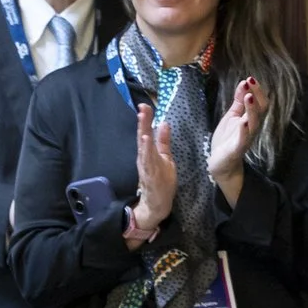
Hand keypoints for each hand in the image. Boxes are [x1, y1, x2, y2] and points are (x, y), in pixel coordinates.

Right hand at [127, 105, 175, 242]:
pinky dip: (146, 152)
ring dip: (144, 136)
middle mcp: (145, 157)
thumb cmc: (161, 180)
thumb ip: (163, 141)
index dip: (146, 119)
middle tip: (143, 108)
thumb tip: (164, 123)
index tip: (146, 105)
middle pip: (143, 137)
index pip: (146, 132)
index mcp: (148, 152)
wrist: (157, 203)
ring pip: (144, 149)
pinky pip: (148, 162)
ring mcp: (146, 166)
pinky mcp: (149, 176)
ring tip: (144, 123)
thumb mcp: (165, 157)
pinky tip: (146, 142)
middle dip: (143, 123)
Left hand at [208, 78, 264, 201]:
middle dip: (257, 95)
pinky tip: (243, 121)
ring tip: (249, 96)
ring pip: (254, 123)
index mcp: (250, 119)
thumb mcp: (232, 116)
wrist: (220, 163)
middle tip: (251, 81)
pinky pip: (243, 139)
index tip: (250, 78)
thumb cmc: (228, 139)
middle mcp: (251, 128)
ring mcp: (245, 138)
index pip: (259, 102)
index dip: (257, 90)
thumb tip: (244, 83)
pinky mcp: (238, 148)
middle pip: (260, 110)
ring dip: (252, 109)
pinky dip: (244, 129)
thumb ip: (238, 102)